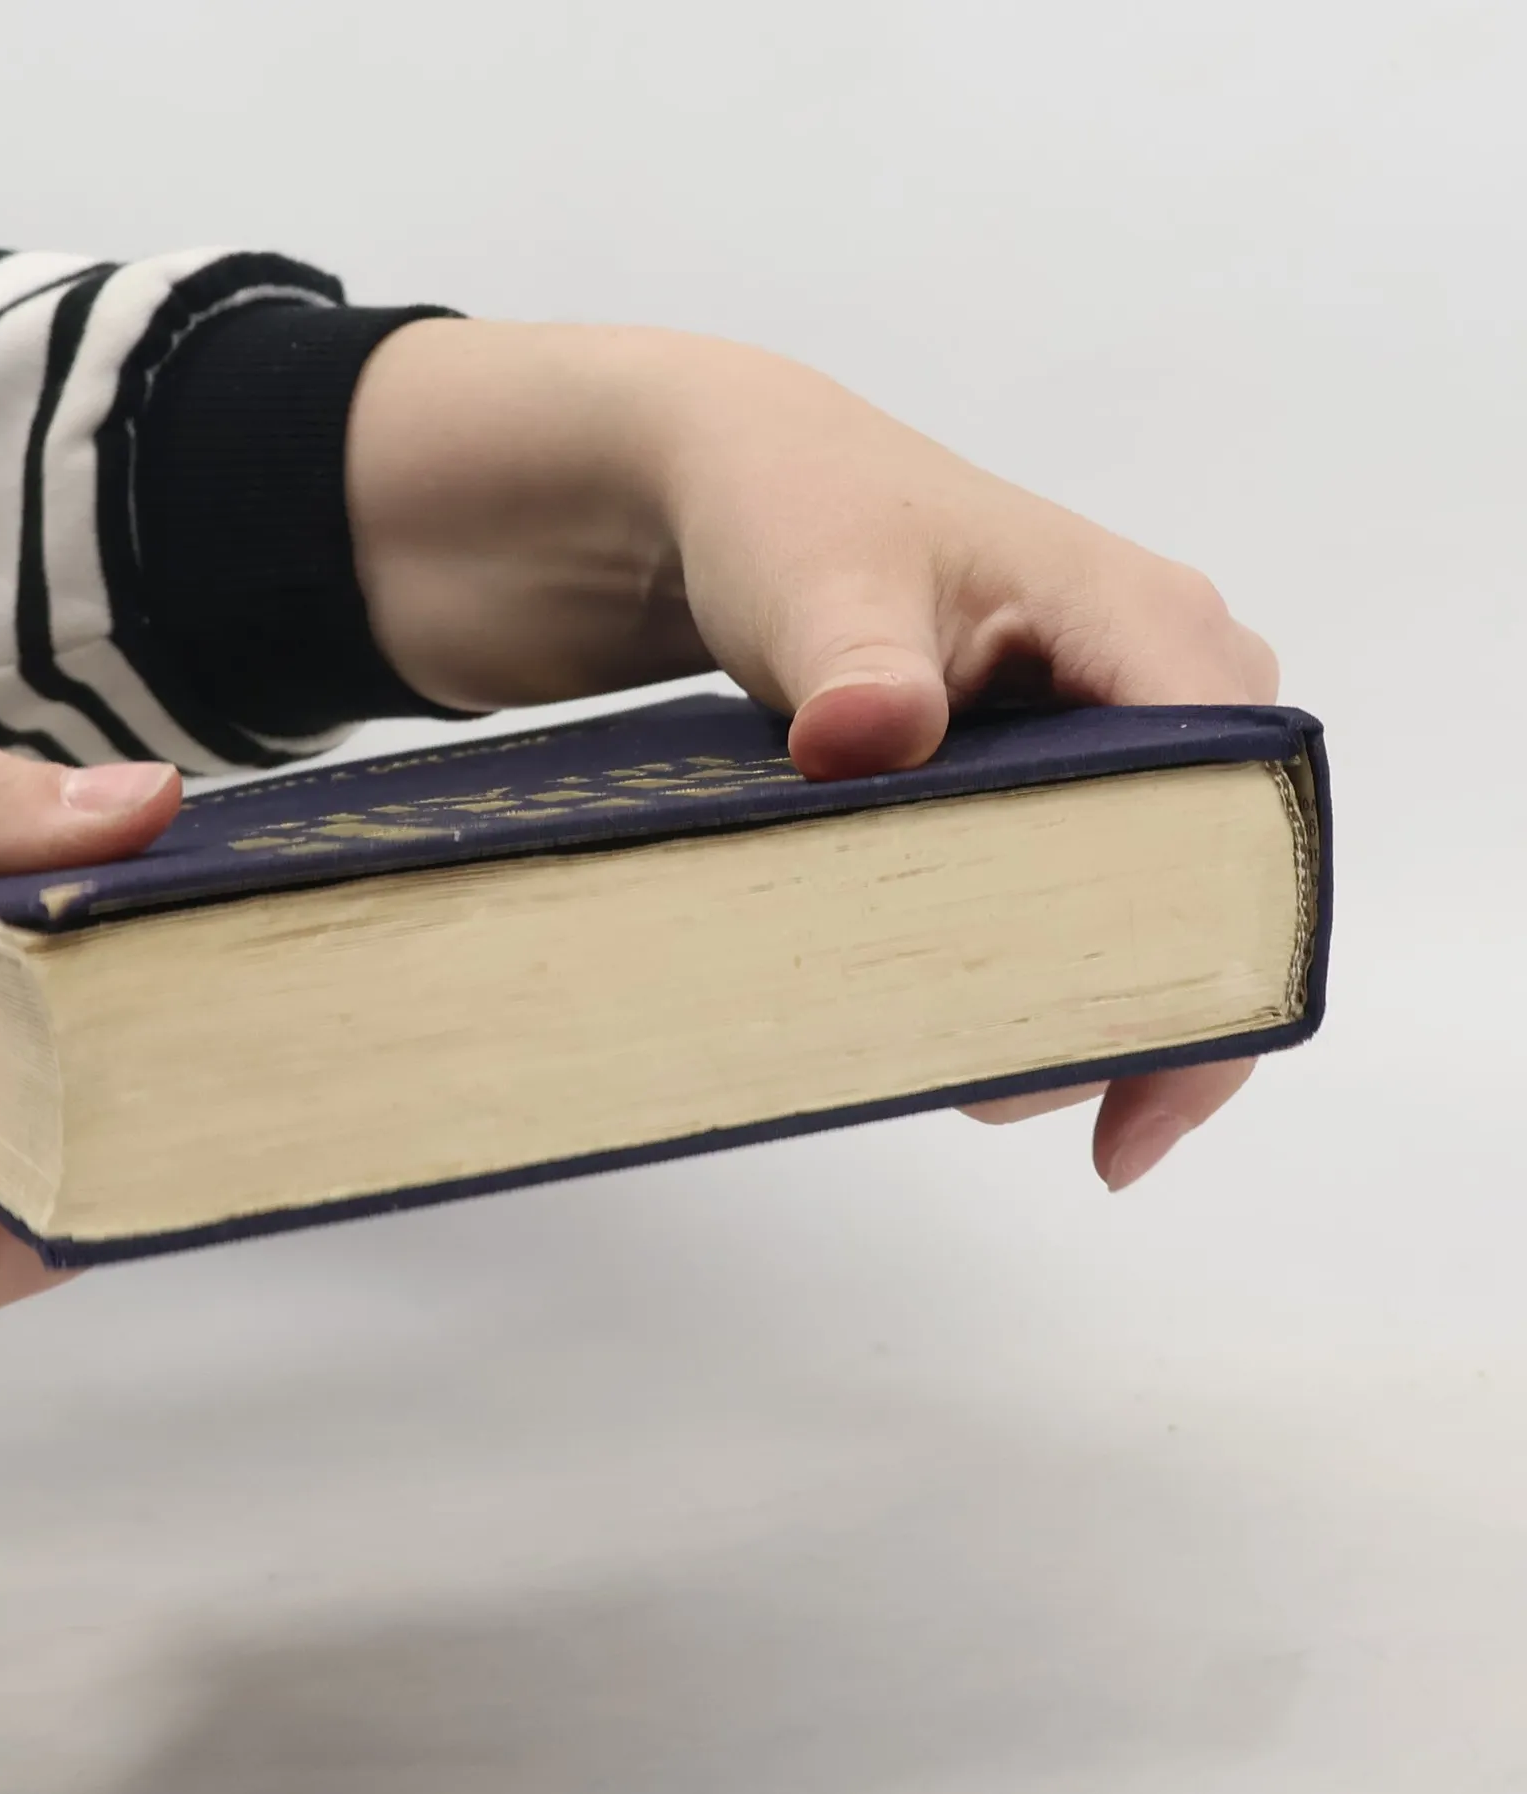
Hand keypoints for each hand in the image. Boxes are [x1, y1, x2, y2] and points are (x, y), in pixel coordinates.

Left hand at [347, 321, 1278, 1189]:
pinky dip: (1039, 957)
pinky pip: (1088, 880)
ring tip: (961, 1073)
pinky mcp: (1056, 765)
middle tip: (1006, 1097)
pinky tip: (959, 1018)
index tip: (1135, 1112)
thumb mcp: (818, 579)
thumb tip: (871, 737)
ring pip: (1153, 895)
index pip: (1242, 818)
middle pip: (1214, 884)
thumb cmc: (795, 511)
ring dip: (1080, 997)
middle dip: (1138, 1011)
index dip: (1215, 974)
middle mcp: (1163, 680)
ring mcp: (1116, 727)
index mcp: (1144, 624)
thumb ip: (856, 661)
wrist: (740, 490)